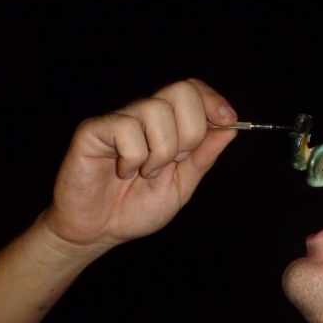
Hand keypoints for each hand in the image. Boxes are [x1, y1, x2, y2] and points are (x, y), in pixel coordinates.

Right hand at [42, 79, 237, 248]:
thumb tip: (229, 129)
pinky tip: (123, 171)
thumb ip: (202, 158)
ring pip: (155, 109)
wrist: (97, 231)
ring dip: (160, 151)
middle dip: (191, 131)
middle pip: (180, 91)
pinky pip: (126, 128)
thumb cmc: (134, 208)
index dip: (213, 100)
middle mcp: (143, 116)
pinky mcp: (93, 130)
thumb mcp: (180, 187)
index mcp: (167, 126)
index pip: (192, 91)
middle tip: (175, 161)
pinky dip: (133, 157)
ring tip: (145, 173)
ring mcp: (118, 120)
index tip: (228, 120)